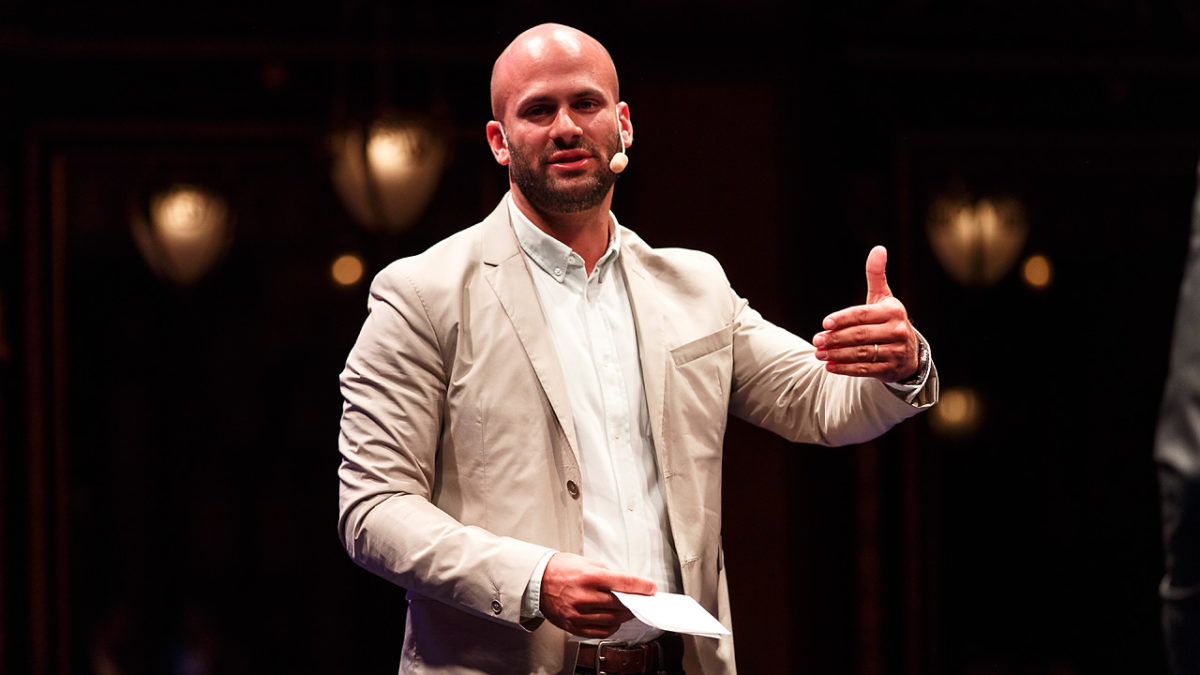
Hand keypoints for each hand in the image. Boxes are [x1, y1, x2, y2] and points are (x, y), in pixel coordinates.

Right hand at [539, 552, 656, 637]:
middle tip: (641, 600)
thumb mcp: (586, 562)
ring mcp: (577, 613)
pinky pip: (599, 631)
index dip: (641, 587)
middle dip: (634, 602)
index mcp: (589, 577)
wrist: (536, 580)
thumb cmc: (560, 568)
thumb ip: (608, 574)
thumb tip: (626, 584)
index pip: (623, 583)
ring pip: (612, 619)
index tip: (651, 589)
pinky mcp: (572, 625)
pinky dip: (611, 627)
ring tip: (628, 610)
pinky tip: (613, 620)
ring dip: (624, 615)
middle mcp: (584, 596)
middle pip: (620, 604)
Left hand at [813, 246, 918, 381]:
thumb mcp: (883, 298)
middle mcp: (898, 331)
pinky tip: (829, 366)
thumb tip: (878, 248)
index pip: (863, 314)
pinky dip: (846, 369)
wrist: (908, 352)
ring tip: (818, 354)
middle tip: (816, 340)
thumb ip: (876, 275)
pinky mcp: (891, 369)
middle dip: (835, 338)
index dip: (843, 318)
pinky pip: (866, 370)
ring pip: (862, 354)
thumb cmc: (888, 320)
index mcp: (893, 311)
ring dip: (837, 355)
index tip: (824, 323)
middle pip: (860, 335)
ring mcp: (896, 351)